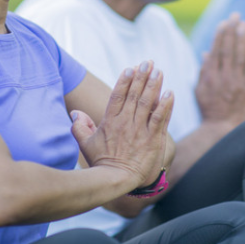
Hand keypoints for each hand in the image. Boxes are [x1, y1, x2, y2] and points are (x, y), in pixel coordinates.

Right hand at [71, 61, 173, 187]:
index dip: (125, 80)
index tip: (131, 68)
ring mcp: (140, 130)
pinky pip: (160, 118)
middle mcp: (125, 122)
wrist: (116, 180)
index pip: (118, 95)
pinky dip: (165, 105)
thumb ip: (80, 127)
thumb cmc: (101, 163)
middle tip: (148, 62)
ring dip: (154, 86)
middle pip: (134, 94)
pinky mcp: (152, 139)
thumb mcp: (86, 144)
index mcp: (110, 121)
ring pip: (147, 103)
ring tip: (159, 71)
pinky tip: (170, 93)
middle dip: (142, 77)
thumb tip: (75, 113)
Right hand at [195, 13, 244, 126]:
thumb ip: (204, 71)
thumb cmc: (211, 111)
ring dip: (242, 38)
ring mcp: (239, 84)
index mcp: (211, 77)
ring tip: (244, 24)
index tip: (224, 22)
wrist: (224, 130)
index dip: (220, 35)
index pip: (216, 51)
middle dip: (232, 31)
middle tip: (235, 16)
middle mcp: (225, 78)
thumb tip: (206, 53)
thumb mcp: (200, 91)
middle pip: (229, 50)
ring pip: (241, 56)